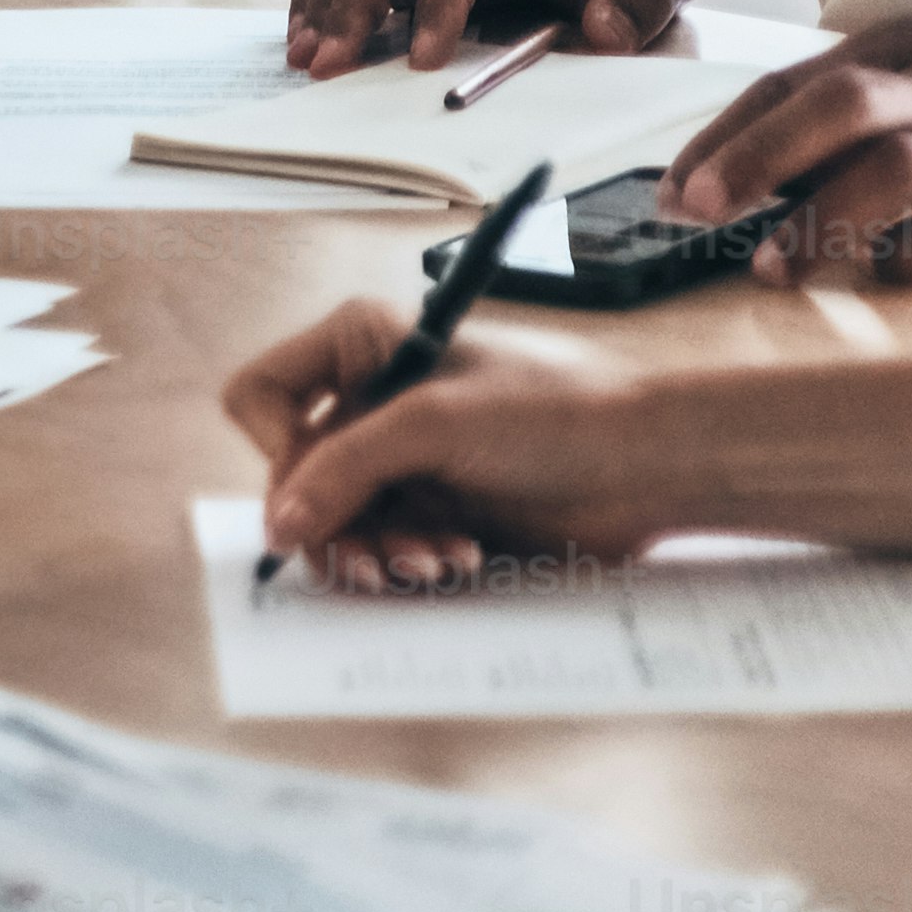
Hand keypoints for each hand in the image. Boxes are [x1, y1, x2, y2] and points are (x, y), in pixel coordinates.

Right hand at [222, 299, 679, 593]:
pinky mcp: (432, 512)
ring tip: (435, 563)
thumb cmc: (555, 410)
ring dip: (377, 553)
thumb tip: (278, 526)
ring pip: (336, 525)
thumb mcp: (435, 424)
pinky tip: (459, 562)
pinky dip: (408, 564)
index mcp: (361, 347)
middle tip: (374, 564)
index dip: (276, 449)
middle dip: (337, 524)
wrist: (648, 462)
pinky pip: (382, 551)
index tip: (313, 489)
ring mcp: (401, 462)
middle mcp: (371, 403)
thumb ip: (345, 469)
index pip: (263, 397)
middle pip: (295, 480)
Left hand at [659, 10, 911, 287]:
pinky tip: (887, 275)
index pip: (793, 82)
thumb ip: (856, 107)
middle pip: (836, 108)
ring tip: (772, 268)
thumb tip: (752, 172)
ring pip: (898, 166)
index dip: (726, 136)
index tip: (671, 190)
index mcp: (905, 47)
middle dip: (755, 159)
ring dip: (823, 218)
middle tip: (696, 213)